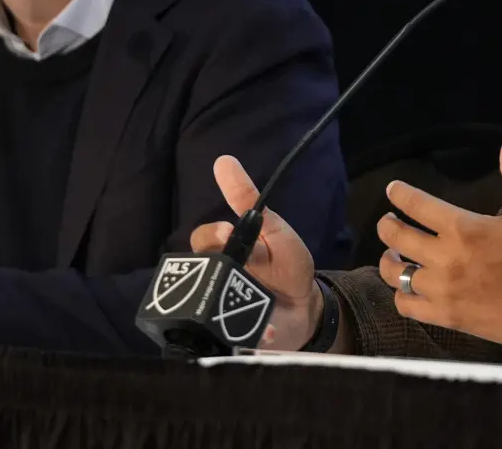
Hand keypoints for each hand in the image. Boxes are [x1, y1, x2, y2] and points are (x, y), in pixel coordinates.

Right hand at [189, 156, 321, 351]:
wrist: (305, 311)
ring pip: (203, 309)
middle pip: (195, 274)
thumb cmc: (289, 267)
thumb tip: (223, 161)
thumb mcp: (278, 231)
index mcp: (226, 254)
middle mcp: (217, 281)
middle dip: (211, 269)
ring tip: (251, 304)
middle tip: (233, 267)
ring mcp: (220, 311)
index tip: (228, 230)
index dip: (211, 235)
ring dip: (226, 306)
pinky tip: (266, 331)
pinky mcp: (231, 338)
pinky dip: (248, 336)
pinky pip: (226, 340)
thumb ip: (250, 201)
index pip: (203, 240)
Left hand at [377, 121, 501, 348]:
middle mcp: (447, 258)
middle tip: (389, 220)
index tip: (394, 190)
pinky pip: (406, 305)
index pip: (414, 204)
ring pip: (395, 274)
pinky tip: (410, 286)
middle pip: (396, 236)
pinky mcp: (447, 317)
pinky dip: (402, 294)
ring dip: (390, 260)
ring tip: (396, 254)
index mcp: (465, 228)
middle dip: (387, 224)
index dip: (399, 193)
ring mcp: (444, 290)